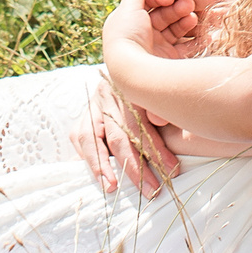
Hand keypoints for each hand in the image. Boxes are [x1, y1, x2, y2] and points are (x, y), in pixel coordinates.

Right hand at [67, 77, 180, 196]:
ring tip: (112, 187)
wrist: (137, 62)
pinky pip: (79, 136)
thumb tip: (159, 119)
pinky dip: (87, 157)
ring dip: (101, 165)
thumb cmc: (155, 83)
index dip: (155, 151)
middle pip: (116, 136)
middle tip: (151, 190)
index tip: (172, 170)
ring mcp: (93, 103)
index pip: (139, 125)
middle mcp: (107, 94)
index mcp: (128, 88)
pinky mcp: (85, 114)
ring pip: (90, 137)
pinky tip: (98, 175)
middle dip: (133, 167)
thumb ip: (161, 106)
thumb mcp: (162, 89)